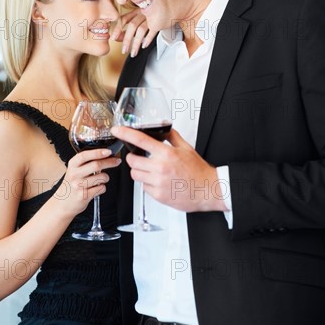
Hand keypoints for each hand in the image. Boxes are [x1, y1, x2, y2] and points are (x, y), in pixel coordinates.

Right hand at [59, 149, 120, 217]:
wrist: (62, 203)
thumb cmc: (72, 184)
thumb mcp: (75, 170)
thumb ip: (87, 163)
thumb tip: (105, 155)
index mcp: (73, 165)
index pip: (85, 155)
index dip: (98, 152)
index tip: (108, 151)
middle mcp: (74, 174)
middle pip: (96, 165)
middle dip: (110, 162)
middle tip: (116, 161)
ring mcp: (78, 185)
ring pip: (101, 177)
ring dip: (106, 178)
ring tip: (101, 179)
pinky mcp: (83, 195)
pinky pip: (101, 188)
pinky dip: (102, 187)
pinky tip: (96, 188)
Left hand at [111, 8, 155, 56]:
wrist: (168, 9)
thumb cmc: (152, 16)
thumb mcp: (140, 20)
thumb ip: (129, 29)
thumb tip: (118, 38)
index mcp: (136, 11)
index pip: (124, 19)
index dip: (118, 28)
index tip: (113, 38)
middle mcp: (143, 13)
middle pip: (132, 26)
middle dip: (127, 39)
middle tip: (124, 50)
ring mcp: (151, 17)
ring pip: (141, 30)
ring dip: (136, 43)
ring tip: (133, 53)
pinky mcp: (159, 22)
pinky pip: (152, 31)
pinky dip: (147, 39)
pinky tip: (144, 46)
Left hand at [111, 127, 227, 211]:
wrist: (207, 190)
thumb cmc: (198, 171)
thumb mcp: (186, 148)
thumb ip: (172, 137)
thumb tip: (163, 129)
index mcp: (166, 154)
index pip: (140, 140)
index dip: (125, 133)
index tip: (117, 130)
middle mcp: (160, 168)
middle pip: (132, 161)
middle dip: (134, 158)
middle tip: (140, 158)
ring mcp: (158, 182)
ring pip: (135, 175)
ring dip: (139, 171)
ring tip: (151, 171)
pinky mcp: (158, 195)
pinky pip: (143, 187)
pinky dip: (147, 184)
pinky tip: (158, 182)